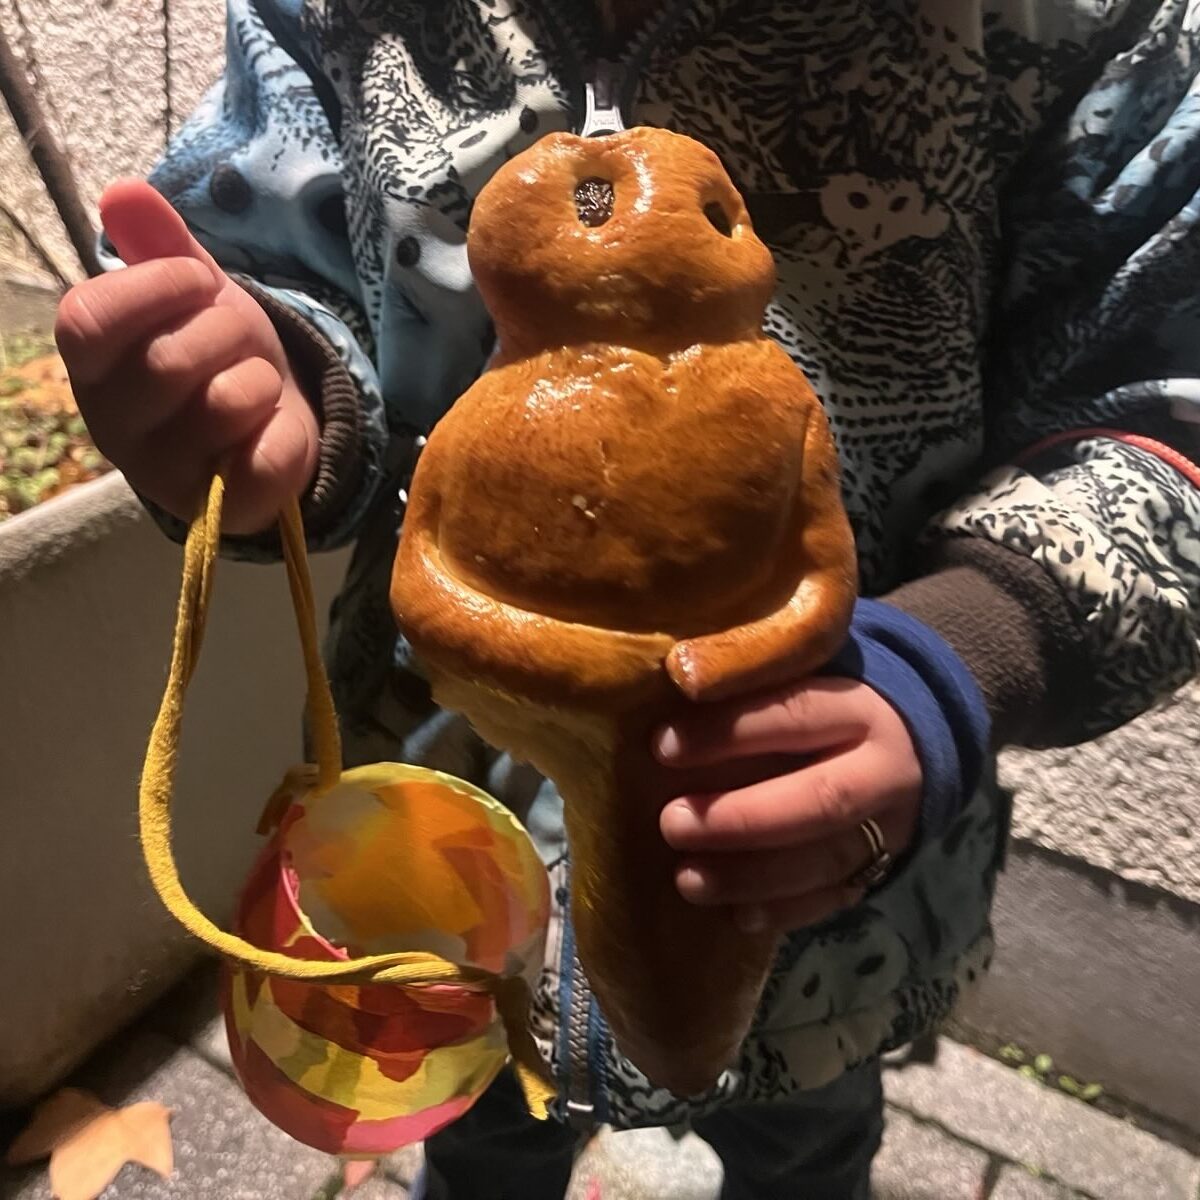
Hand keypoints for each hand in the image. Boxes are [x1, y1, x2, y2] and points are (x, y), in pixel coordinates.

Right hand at [55, 179, 318, 533]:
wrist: (266, 424)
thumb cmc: (216, 353)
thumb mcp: (193, 294)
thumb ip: (160, 245)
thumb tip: (124, 192)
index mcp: (91, 367)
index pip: (87, 321)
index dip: (155, 288)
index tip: (200, 280)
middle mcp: (113, 426)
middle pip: (167, 362)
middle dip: (227, 332)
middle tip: (241, 337)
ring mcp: (164, 475)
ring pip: (223, 407)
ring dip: (261, 379)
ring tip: (257, 384)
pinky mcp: (221, 510)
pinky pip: (263, 461)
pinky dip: (286, 433)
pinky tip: (275, 428)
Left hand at [654, 676, 921, 933]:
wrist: (916, 744)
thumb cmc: (827, 702)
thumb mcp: (806, 673)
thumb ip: (755, 679)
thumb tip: (676, 675)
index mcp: (860, 708)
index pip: (794, 715)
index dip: (727, 732)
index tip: (662, 746)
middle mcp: (883, 770)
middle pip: (819, 799)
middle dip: (740, 817)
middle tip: (672, 823)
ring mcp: (889, 828)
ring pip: (825, 858)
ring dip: (752, 876)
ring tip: (688, 879)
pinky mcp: (881, 870)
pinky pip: (835, 899)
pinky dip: (785, 911)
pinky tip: (737, 916)